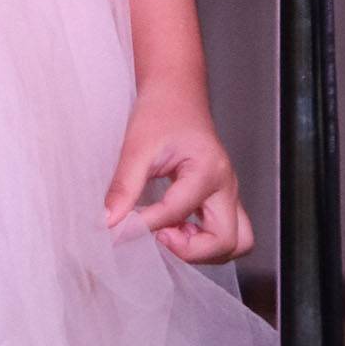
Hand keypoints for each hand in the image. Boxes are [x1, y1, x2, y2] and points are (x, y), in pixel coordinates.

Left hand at [102, 88, 254, 265]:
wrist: (176, 95)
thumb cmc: (161, 113)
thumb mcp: (136, 147)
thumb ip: (124, 187)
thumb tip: (108, 222)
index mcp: (207, 170)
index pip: (176, 213)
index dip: (144, 227)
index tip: (118, 230)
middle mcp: (226, 186)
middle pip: (227, 241)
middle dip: (192, 250)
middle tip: (160, 237)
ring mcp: (228, 194)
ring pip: (236, 242)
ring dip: (203, 249)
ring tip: (169, 233)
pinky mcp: (222, 199)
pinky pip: (225, 233)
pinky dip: (203, 241)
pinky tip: (173, 227)